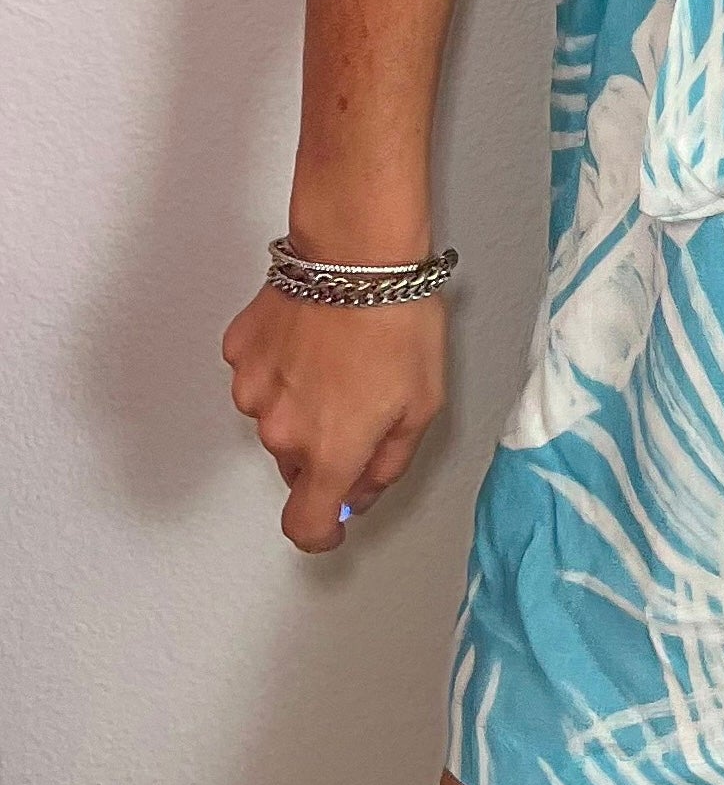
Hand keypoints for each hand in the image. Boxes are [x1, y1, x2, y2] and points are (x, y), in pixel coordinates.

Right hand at [221, 282, 446, 553]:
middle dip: (324, 447)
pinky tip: (311, 333)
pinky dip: (280, 365)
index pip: (305, 525)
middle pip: (296, 464)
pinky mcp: (239, 351)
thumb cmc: (397, 320)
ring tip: (337, 355)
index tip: (332, 525)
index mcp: (329, 453)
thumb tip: (364, 491)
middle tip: (359, 399)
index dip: (320, 533)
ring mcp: (253, 390)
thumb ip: (389, 463)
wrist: (356, 251)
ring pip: (275, 417)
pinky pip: (259, 374)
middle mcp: (282, 432)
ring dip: (300, 402)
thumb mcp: (423, 404)